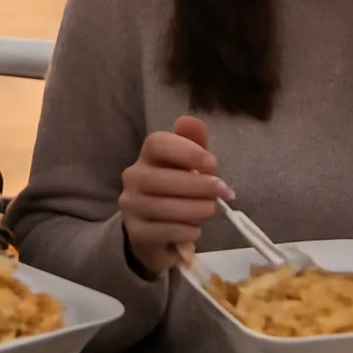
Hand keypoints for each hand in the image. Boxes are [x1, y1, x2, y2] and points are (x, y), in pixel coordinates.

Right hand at [118, 115, 232, 276]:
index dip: (186, 151)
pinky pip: (162, 231)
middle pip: (161, 178)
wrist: (155, 229)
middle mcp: (133, 177)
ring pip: (163, 207)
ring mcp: (131, 206)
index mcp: (148, 156)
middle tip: (221, 192)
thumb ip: (194, 144)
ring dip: (194, 209)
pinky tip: (195, 229)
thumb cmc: (177, 191)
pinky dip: (184, 230)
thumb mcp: (189, 166)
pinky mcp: (135, 232)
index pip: (157, 144)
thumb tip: (191, 120)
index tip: (213, 163)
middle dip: (197, 185)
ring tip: (212, 210)